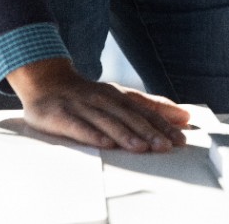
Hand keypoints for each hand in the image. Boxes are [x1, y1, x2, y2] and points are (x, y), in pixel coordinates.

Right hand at [7, 57, 190, 152]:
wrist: (45, 80)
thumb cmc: (87, 94)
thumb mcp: (119, 96)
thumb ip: (150, 105)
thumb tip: (183, 116)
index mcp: (119, 96)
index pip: (145, 111)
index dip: (164, 124)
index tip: (180, 137)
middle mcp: (103, 99)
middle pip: (129, 117)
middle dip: (149, 132)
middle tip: (166, 146)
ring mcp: (82, 107)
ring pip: (107, 122)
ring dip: (125, 135)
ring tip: (141, 147)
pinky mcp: (61, 116)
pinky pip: (78, 127)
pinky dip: (92, 135)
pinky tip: (104, 144)